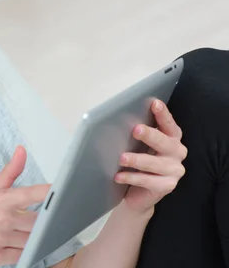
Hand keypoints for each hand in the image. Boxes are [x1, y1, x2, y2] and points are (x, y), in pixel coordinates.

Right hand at [0, 146, 48, 267]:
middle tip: (43, 221)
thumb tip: (22, 150)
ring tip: (24, 233)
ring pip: (33, 240)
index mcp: (2, 199)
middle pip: (39, 222)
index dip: (49, 193)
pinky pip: (23, 255)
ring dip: (34, 239)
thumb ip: (10, 171)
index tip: (64, 191)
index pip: (32, 193)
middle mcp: (1, 217)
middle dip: (44, 223)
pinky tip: (16, 245)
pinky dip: (24, 252)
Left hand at [115, 99, 187, 213]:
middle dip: (151, 135)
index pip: (169, 125)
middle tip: (136, 129)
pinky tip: (119, 176)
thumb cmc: (136, 163)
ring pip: (156, 164)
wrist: (135, 193)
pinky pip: (149, 181)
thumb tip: (119, 120)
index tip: (154, 103)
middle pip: (165, 143)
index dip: (163, 114)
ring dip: (138, 160)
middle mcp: (177, 153)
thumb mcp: (137, 145)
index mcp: (171, 139)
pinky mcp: (167, 186)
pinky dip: (132, 178)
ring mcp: (174, 171)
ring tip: (122, 158)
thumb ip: (137, 134)